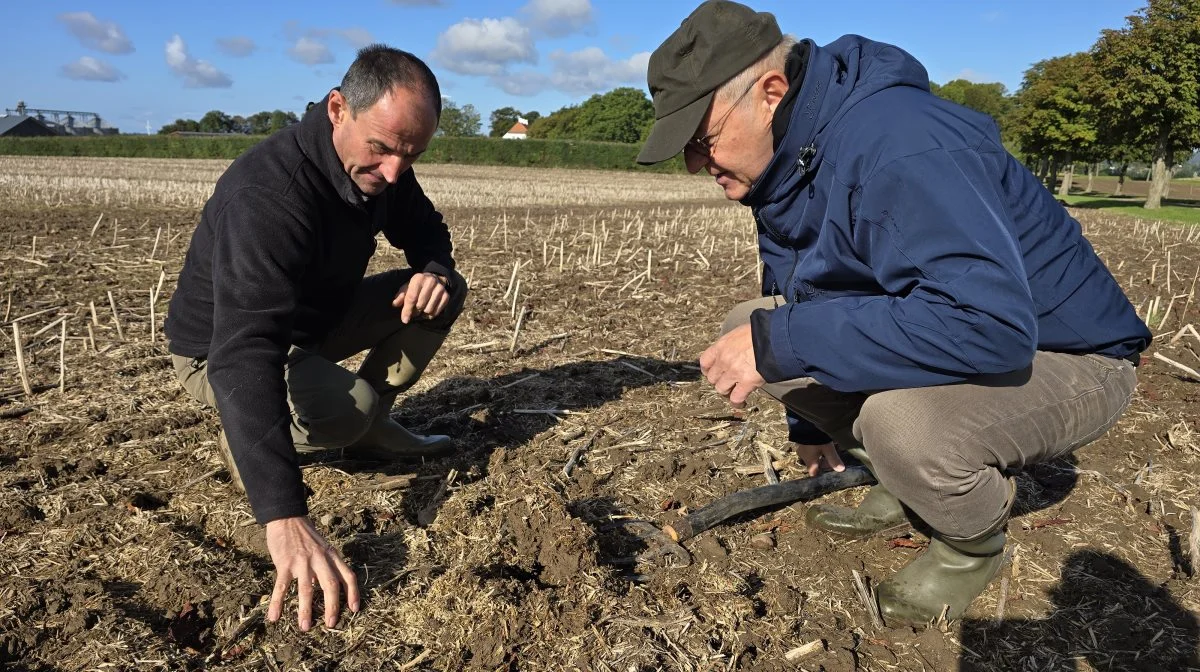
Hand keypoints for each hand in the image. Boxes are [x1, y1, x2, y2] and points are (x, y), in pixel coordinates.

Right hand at [265, 516, 359, 630]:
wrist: (287, 517)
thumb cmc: (306, 535)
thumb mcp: (323, 548)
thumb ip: (326, 566)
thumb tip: (324, 588)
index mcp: (331, 556)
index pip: (348, 576)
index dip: (353, 593)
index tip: (354, 610)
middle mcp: (320, 559)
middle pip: (331, 585)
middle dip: (332, 607)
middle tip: (331, 624)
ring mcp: (302, 561)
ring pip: (306, 589)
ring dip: (306, 610)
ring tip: (305, 626)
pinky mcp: (285, 563)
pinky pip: (281, 586)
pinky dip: (277, 603)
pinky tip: (274, 617)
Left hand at [392, 273, 449, 323]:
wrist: (435, 278)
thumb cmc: (418, 285)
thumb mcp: (407, 287)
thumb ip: (401, 296)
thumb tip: (395, 304)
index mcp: (418, 278)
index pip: (411, 298)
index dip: (407, 310)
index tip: (404, 320)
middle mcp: (430, 282)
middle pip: (420, 305)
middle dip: (415, 311)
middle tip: (414, 310)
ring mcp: (440, 289)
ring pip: (428, 310)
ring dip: (423, 313)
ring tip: (421, 309)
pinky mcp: (446, 296)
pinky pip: (437, 312)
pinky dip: (431, 314)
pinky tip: (428, 310)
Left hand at [699, 323, 764, 407]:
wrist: (774, 338)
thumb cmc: (761, 332)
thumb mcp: (740, 333)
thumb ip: (732, 344)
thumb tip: (735, 350)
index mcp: (721, 346)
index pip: (705, 361)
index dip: (708, 369)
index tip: (712, 372)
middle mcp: (724, 360)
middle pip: (712, 378)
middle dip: (719, 381)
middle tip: (728, 382)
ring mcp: (734, 372)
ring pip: (721, 389)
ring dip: (728, 391)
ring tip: (735, 391)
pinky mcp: (747, 382)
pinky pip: (736, 398)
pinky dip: (737, 402)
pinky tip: (741, 402)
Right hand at [792, 441, 845, 476]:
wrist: (803, 424)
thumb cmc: (816, 439)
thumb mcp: (828, 449)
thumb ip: (834, 459)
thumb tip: (841, 470)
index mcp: (809, 461)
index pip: (813, 472)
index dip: (820, 472)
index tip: (827, 469)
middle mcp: (803, 456)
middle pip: (813, 463)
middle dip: (821, 461)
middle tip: (830, 456)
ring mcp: (800, 448)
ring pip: (810, 455)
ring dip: (817, 453)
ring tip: (826, 448)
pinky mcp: (799, 440)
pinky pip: (807, 447)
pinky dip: (813, 447)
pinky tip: (819, 441)